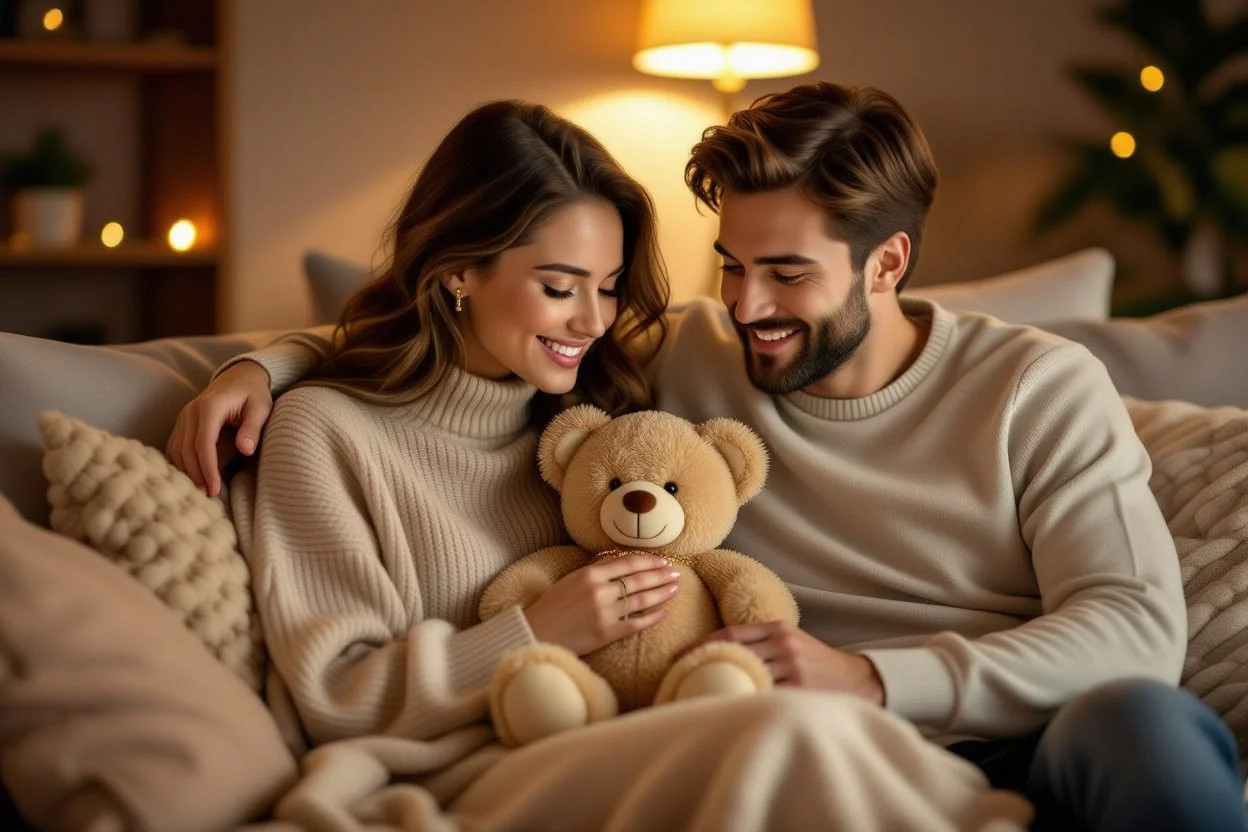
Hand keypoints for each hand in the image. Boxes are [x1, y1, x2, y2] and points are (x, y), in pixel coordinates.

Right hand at [166, 360, 273, 497]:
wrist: (240, 377)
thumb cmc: (254, 394)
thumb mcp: (261, 408)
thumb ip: (252, 428)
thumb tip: (245, 450)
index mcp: (210, 406)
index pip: (203, 443)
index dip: (207, 468)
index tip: (215, 489)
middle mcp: (191, 411)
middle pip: (187, 450)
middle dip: (197, 475)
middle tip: (209, 497)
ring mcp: (183, 417)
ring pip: (176, 450)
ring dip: (186, 472)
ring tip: (201, 491)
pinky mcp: (182, 423)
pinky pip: (175, 447)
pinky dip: (180, 464)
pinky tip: (191, 478)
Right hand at [524, 555, 679, 656]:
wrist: (537, 632)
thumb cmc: (553, 605)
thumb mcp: (571, 579)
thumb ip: (595, 569)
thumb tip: (618, 560)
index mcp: (590, 574)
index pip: (628, 563)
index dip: (649, 562)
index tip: (662, 561)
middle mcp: (600, 591)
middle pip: (639, 580)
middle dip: (660, 576)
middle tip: (676, 573)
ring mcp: (605, 613)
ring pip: (641, 600)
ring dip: (661, 593)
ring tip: (674, 588)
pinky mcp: (607, 633)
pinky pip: (636, 623)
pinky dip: (652, 617)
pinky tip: (664, 612)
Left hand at [685, 621, 884, 704]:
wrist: (857, 680)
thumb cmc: (815, 664)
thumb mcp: (791, 642)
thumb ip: (761, 644)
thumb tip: (717, 654)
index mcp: (777, 628)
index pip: (730, 633)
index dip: (700, 644)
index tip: (677, 656)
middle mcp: (783, 643)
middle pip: (733, 652)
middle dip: (702, 664)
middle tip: (675, 678)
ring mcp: (792, 666)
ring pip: (745, 674)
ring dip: (719, 685)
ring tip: (693, 696)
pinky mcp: (799, 688)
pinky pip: (763, 695)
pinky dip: (743, 700)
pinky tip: (725, 708)